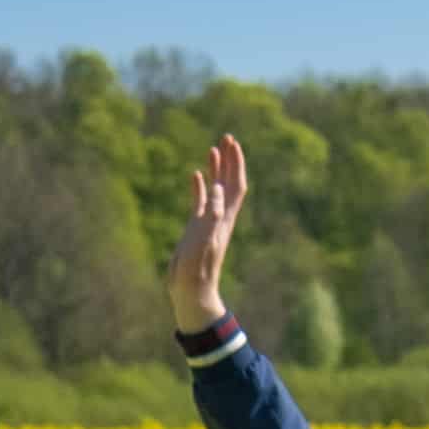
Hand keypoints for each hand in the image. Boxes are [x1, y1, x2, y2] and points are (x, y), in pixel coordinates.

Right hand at [167, 133, 247, 327]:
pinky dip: (199, 186)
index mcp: (225, 218)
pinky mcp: (195, 229)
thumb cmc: (197, 269)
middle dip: (230, 160)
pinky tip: (195, 175)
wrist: (191, 291)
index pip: (236, 184)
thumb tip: (220, 187)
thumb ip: (212, 214)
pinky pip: (199, 202)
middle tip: (227, 138)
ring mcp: (208, 222)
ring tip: (213, 149)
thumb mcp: (204, 239)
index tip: (233, 143)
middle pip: (230, 182)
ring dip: (216, 169)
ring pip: (216, 189)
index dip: (236, 163)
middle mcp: (220, 217)